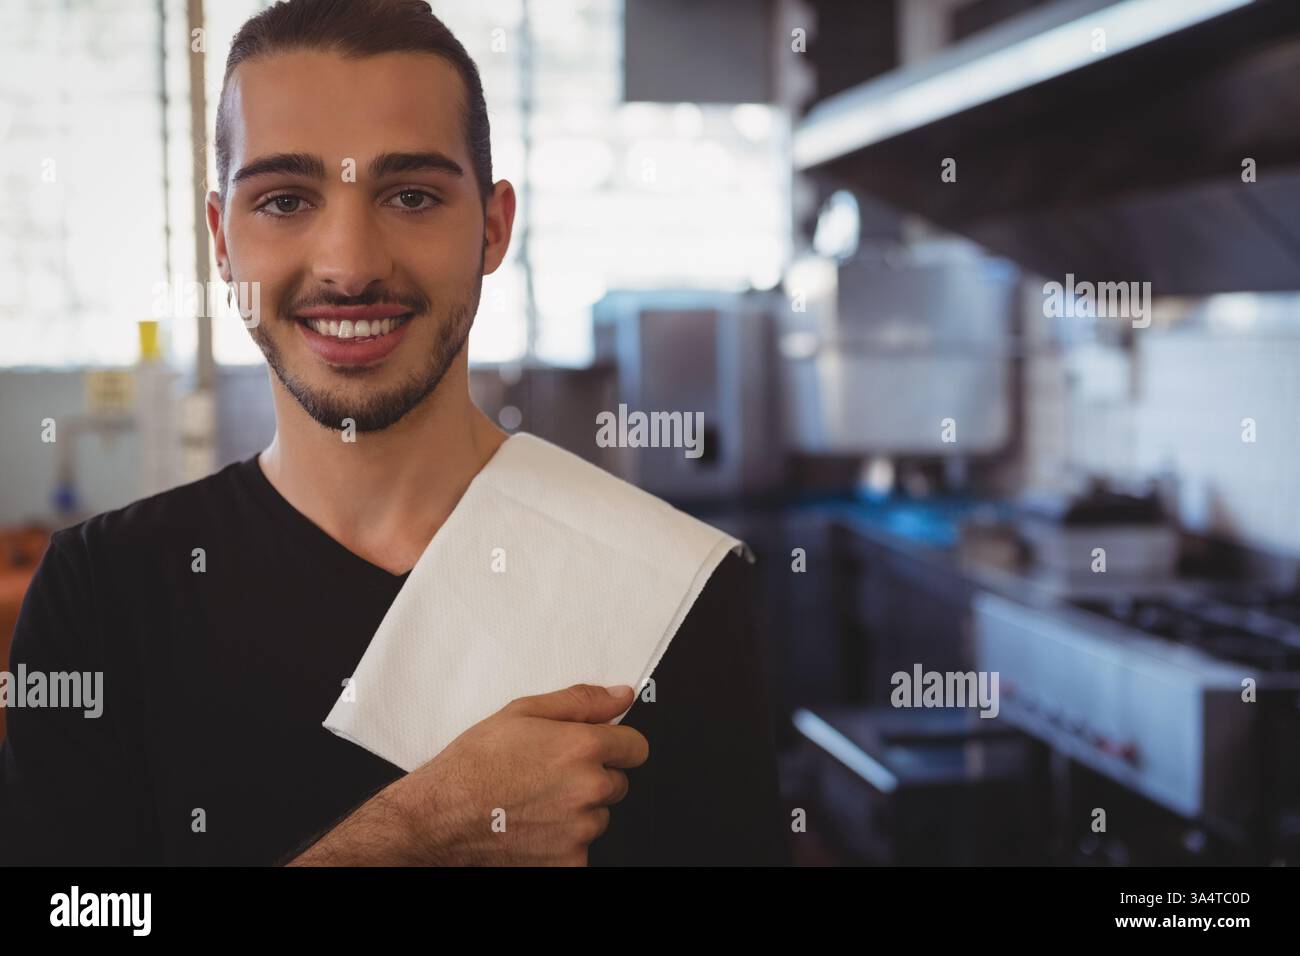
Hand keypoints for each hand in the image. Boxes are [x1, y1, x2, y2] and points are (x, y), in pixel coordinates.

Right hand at [287, 684, 646, 865]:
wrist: (440, 815)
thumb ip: (582, 702)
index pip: (637, 747)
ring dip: (578, 809)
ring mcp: (579, 829)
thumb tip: (621, 696)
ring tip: (536, 799)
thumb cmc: (475, 764)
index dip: (617, 744)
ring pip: (599, 815)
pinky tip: (534, 824)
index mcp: (583, 748)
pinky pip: (582, 847)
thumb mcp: (524, 712)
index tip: (601, 748)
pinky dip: (564, 840)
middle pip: (618, 783)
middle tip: (551, 774)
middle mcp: (588, 789)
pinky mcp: (568, 861)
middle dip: (593, 776)